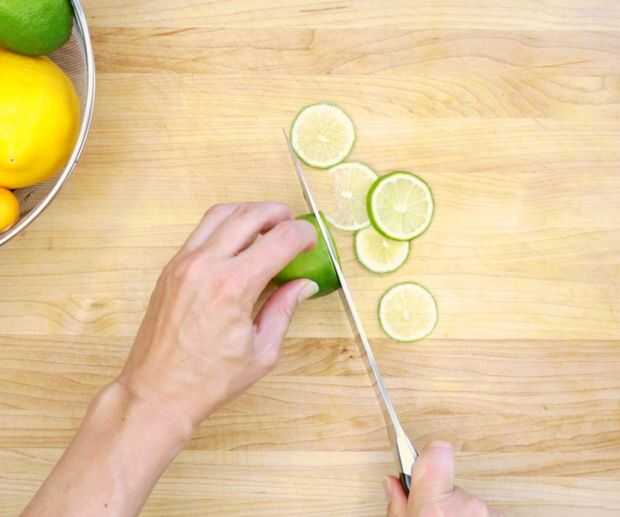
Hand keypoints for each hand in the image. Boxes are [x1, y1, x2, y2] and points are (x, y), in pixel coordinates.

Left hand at [117, 202, 317, 432]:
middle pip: (249, 214)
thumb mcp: (262, 351)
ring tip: (267, 225)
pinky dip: (225, 226)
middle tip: (293, 224)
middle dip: (278, 213)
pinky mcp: (171, 268)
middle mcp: (206, 264)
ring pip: (221, 213)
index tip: (311, 240)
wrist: (156, 392)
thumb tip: (304, 284)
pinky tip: (238, 243)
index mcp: (233, 286)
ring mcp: (183, 262)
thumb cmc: (209, 379)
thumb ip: (284, 309)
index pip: (279, 240)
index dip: (303, 234)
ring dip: (249, 212)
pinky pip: (201, 231)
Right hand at [384, 442, 500, 516]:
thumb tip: (393, 484)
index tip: (423, 462)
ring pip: (469, 502)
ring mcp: (490, 513)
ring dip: (460, 513)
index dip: (430, 455)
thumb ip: (398, 506)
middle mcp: (466, 505)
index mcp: (435, 505)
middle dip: (442, 497)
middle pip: (451, 482)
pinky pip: (486, 512)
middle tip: (431, 515)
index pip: (437, 451)